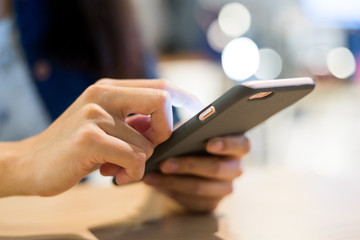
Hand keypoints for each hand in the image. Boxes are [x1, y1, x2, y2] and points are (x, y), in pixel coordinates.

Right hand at [1, 79, 197, 196]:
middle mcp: (103, 94)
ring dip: (140, 162)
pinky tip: (116, 175)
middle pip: (162, 100)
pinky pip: (135, 159)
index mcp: (109, 88)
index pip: (159, 86)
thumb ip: (134, 122)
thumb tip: (167, 127)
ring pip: (147, 142)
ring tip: (119, 167)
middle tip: (154, 146)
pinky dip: (132, 172)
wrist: (30, 163)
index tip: (198, 110)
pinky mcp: (89, 138)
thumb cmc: (74, 146)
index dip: (183, 98)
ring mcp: (94, 114)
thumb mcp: (104, 125)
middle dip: (166, 130)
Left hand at [143, 135, 249, 211]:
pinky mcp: (211, 203)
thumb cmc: (193, 141)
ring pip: (200, 187)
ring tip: (152, 175)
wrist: (190, 165)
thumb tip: (170, 133)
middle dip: (188, 165)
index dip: (227, 144)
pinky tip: (155, 184)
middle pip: (216, 168)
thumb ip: (191, 131)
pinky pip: (191, 200)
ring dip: (174, 181)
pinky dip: (170, 191)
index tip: (209, 144)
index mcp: (238, 146)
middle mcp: (235, 168)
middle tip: (164, 163)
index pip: (241, 145)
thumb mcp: (194, 133)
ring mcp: (225, 188)